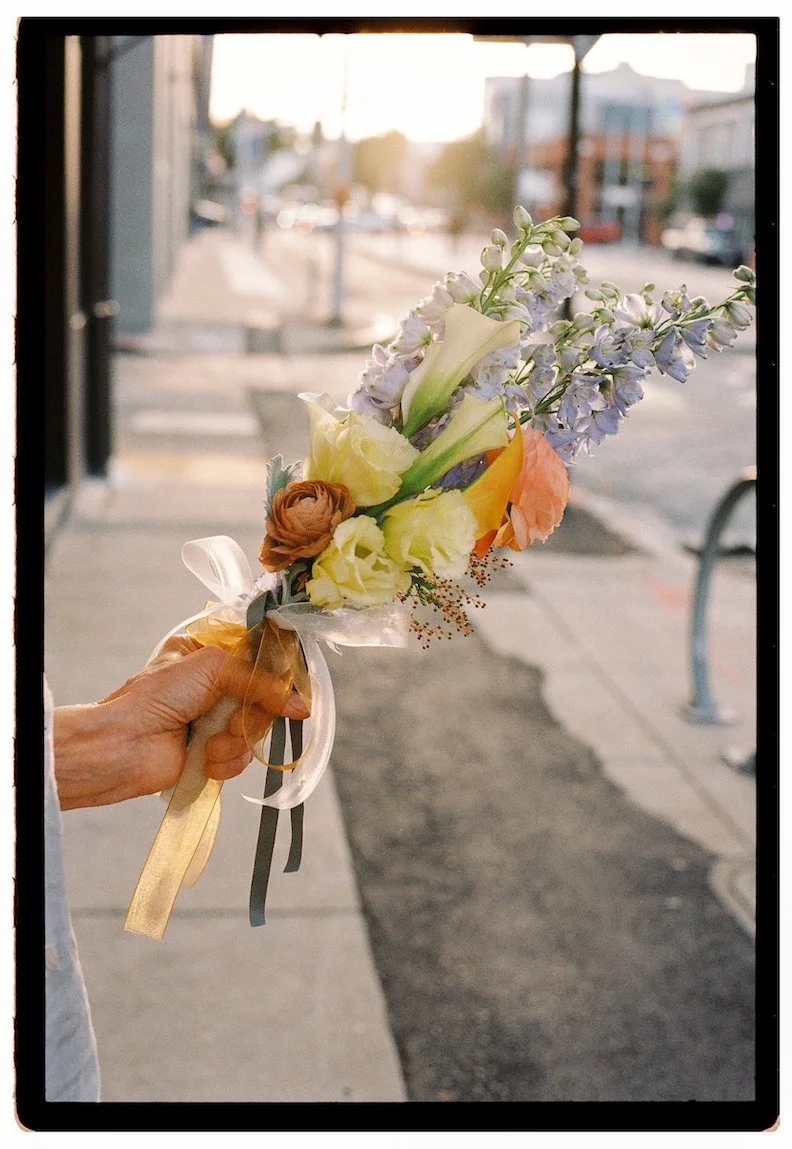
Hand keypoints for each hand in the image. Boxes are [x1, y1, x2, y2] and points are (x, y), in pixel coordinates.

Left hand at [52, 636, 309, 809]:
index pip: (257, 660)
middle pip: (264, 700)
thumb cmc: (157, 696)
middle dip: (251, 716)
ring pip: (255, 731)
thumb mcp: (212, 668)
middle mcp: (213, 687)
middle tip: (233, 722)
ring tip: (209, 745)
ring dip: (235, 742)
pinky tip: (206, 761)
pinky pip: (242, 759)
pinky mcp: (212, 753)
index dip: (275, 675)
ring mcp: (213, 721)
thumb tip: (300, 705)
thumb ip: (258, 681)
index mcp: (208, 656)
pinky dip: (227, 762)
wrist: (124, 745)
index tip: (290, 689)